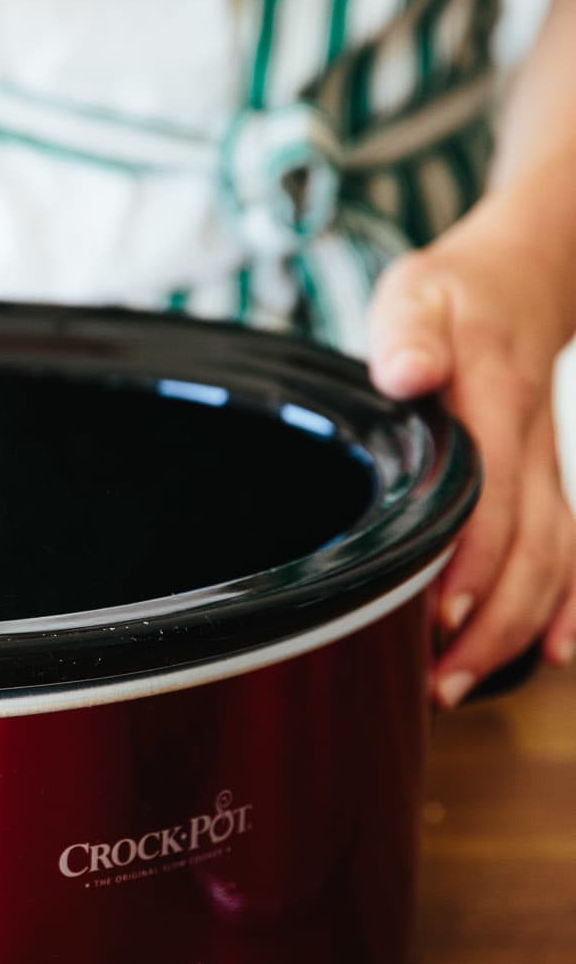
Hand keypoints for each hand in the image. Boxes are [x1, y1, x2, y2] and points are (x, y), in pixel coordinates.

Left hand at [368, 215, 575, 704]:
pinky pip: (575, 552)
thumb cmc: (457, 296)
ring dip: (519, 628)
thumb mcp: (417, 293)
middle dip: (492, 624)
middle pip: (531, 548)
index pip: (491, 495)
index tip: (439, 618)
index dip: (471, 562)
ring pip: (555, 560)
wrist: (526, 279)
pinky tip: (551, 656)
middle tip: (440, 683)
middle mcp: (533, 447)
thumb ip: (408, 333)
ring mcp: (549, 470)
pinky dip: (570, 607)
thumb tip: (404, 371)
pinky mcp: (551, 486)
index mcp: (495, 402)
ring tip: (465, 684)